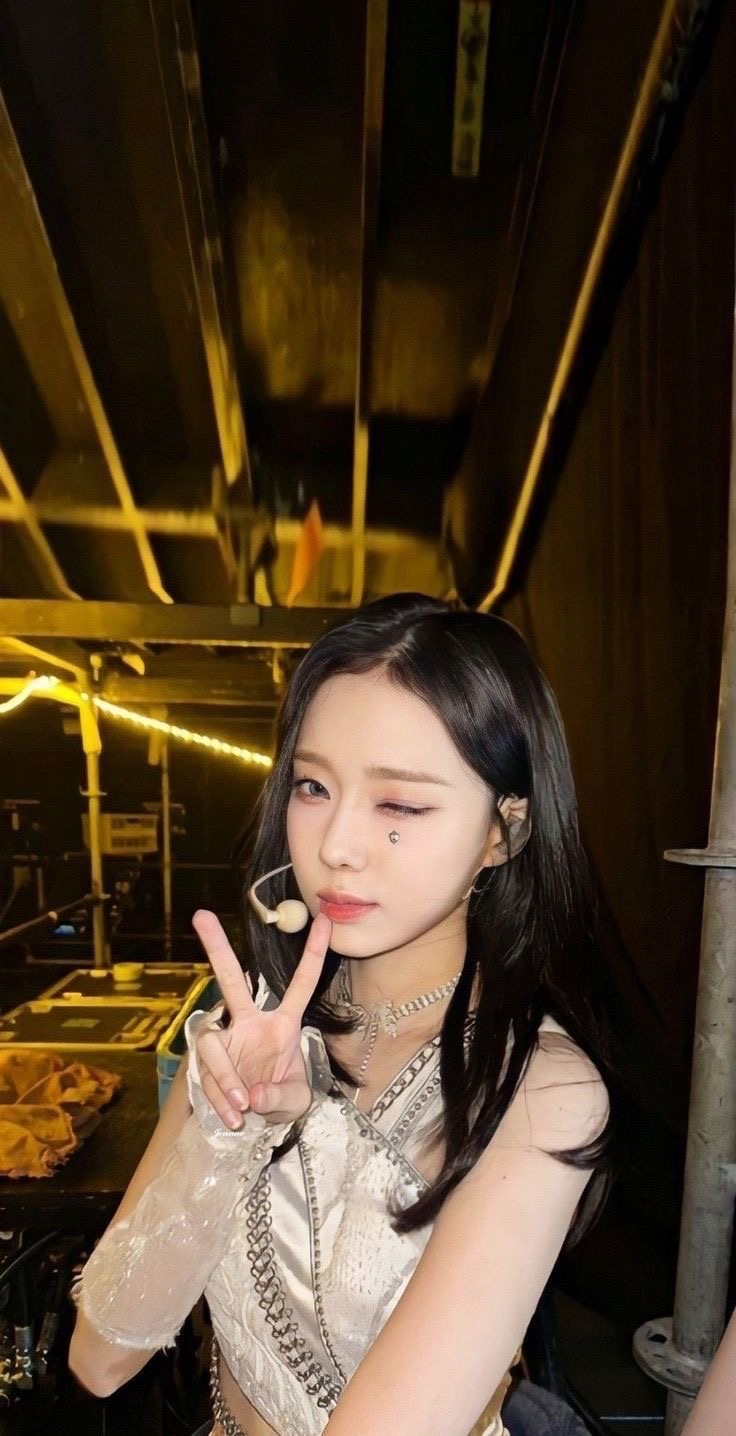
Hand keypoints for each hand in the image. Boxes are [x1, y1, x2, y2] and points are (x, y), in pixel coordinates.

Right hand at [190, 909, 331, 1129]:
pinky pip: (208, 1074)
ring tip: (242, 1103)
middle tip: (201, 916)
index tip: (325, 920)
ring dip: (225, 1076)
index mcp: (283, 1024)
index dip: (313, 954)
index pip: (301, 984)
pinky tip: (234, 1114)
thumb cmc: (281, 1100)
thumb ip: (279, 1098)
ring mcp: (226, 1041)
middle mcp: (250, 1024)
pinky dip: (220, 1097)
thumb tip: (253, 1095)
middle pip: (231, 981)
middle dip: (216, 948)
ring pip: (211, 1042)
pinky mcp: (209, 1062)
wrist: (254, 1123)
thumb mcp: (294, 1102)